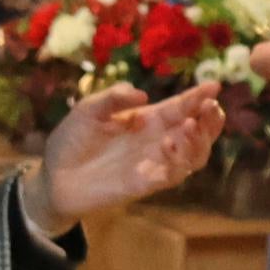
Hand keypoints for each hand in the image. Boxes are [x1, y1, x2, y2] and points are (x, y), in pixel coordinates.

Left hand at [32, 85, 223, 226]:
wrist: (54, 176)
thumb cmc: (72, 139)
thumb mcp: (89, 109)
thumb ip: (113, 98)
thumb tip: (142, 94)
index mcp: (148, 119)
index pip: (181, 106)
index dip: (199, 96)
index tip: (214, 85)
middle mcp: (158, 140)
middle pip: (198, 131)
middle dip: (211, 119)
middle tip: (213, 107)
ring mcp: (155, 163)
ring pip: (194, 155)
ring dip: (199, 141)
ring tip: (190, 126)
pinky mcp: (147, 184)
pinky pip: (174, 174)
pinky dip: (178, 160)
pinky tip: (169, 144)